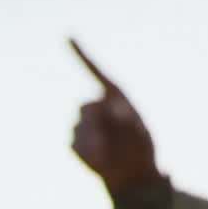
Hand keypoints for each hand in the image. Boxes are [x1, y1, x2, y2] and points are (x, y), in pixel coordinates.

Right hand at [69, 38, 161, 194]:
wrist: (132, 173)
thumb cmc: (139, 147)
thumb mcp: (139, 130)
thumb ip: (123, 116)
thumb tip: (103, 106)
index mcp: (115, 97)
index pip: (95, 71)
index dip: (81, 54)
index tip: (68, 35)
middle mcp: (98, 108)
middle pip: (86, 106)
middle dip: (99, 119)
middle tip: (118, 132)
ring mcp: (84, 125)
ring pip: (79, 125)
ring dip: (96, 137)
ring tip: (112, 149)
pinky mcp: (76, 143)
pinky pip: (74, 143)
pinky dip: (87, 151)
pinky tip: (100, 159)